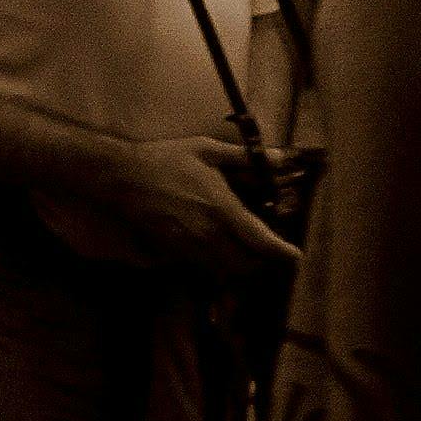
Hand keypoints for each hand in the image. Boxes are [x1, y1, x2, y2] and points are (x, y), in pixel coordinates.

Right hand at [100, 133, 301, 276]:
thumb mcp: (206, 150)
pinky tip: (218, 250)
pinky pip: (205, 267)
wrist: (123, 177)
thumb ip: (244, 158)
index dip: (283, 253)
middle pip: (246, 265)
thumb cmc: (166, 159)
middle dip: (262, 262)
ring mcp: (190, 246)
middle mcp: (209, 234)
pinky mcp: (175, 252)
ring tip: (246, 254)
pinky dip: (218, 265)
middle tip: (269, 252)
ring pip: (226, 270)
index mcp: (222, 208)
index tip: (297, 256)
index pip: (261, 241)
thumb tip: (283, 158)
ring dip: (241, 266)